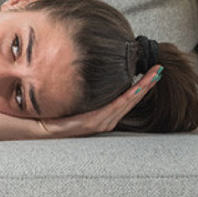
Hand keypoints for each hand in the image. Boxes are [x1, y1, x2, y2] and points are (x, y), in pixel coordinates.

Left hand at [34, 66, 162, 137]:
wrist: (38, 126)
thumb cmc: (55, 113)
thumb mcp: (76, 99)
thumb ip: (87, 90)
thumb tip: (92, 71)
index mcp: (104, 115)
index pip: (128, 97)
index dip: (142, 85)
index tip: (154, 71)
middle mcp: (105, 120)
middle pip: (131, 99)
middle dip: (146, 85)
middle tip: (159, 70)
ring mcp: (99, 122)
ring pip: (125, 103)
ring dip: (140, 90)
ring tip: (151, 76)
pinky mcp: (89, 123)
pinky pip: (110, 109)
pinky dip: (123, 100)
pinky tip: (133, 91)